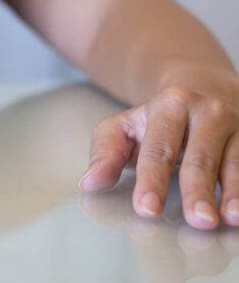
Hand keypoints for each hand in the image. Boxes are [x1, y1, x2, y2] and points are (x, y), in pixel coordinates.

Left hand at [79, 64, 238, 228]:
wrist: (203, 92)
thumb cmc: (155, 122)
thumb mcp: (124, 128)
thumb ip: (105, 154)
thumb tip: (90, 183)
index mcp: (171, 104)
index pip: (159, 149)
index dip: (152, 181)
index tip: (146, 210)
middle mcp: (209, 111)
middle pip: (201, 158)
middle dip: (198, 191)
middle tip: (198, 221)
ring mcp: (238, 126)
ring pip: (236, 163)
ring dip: (235, 193)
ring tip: (230, 219)